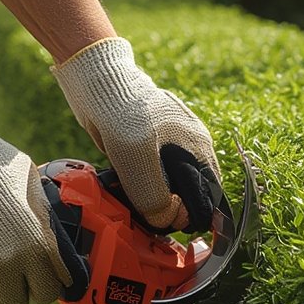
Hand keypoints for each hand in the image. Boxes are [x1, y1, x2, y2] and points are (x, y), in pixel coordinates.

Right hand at [0, 117, 70, 303]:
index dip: (51, 281)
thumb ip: (44, 215)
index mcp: (41, 240)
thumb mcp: (33, 185)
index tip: (43, 275)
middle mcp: (20, 259)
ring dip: (4, 293)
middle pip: (34, 300)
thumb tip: (55, 232)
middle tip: (19, 275)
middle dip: (28, 289)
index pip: (57, 284)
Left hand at [51, 37, 220, 231]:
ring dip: (157, 201)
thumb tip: (166, 220)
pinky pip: (153, 177)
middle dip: (174, 210)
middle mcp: (190, 148)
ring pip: (171, 187)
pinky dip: (143, 188)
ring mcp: (170, 146)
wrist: (96, 80)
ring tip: (138, 206)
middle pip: (191, 193)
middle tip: (150, 219)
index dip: (191, 215)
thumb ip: (153, 195)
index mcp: (198, 148)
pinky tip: (128, 190)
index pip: (208, 196)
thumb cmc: (121, 114)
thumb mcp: (136, 158)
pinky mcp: (150, 145)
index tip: (168, 223)